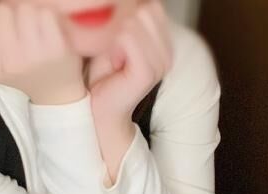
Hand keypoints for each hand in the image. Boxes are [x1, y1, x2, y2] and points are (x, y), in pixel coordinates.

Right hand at [0, 0, 85, 104]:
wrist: (55, 90)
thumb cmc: (23, 67)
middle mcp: (9, 65)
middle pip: (0, 10)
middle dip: (10, 15)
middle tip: (20, 33)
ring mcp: (33, 58)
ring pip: (24, 8)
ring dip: (31, 15)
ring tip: (35, 35)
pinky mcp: (55, 49)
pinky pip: (45, 13)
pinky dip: (49, 18)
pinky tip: (49, 35)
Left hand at [87, 0, 173, 122]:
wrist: (99, 108)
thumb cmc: (103, 75)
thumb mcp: (114, 39)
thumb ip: (124, 19)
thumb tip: (126, 1)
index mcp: (164, 42)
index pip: (152, 4)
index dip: (128, 15)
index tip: (118, 41)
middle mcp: (168, 51)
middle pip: (146, 8)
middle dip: (123, 24)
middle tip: (115, 51)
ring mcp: (161, 62)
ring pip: (135, 20)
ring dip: (116, 36)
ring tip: (115, 59)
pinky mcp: (148, 72)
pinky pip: (128, 36)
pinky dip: (114, 46)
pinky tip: (115, 64)